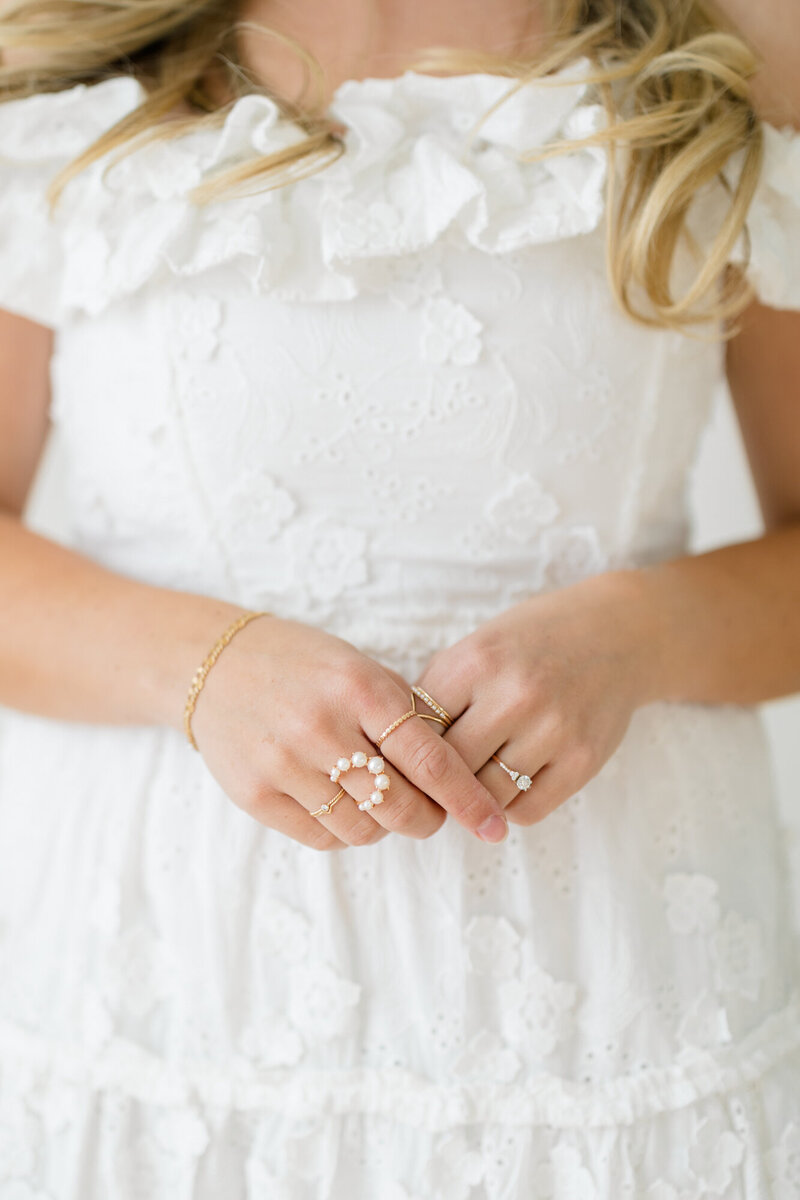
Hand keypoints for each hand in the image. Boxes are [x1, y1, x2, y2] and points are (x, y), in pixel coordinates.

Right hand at [187, 612, 509, 848]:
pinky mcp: (255, 793)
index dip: (467, 800)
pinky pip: (321, 838)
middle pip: (399, 805)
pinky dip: (343, 831)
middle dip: (428, 819)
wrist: (216, 664)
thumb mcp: (359, 667)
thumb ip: (403, 715)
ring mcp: (284, 762)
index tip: (493, 825)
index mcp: (360, 688)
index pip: (430, 759)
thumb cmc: (303, 665)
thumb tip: (454, 774)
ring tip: (379, 803)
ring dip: (384, 826)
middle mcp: (322, 725)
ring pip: (362, 829)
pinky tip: (342, 805)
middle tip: (431, 814)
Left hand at [413, 572, 655, 824]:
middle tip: (435, 782)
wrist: (619, 634)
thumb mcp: (479, 646)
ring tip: (476, 780)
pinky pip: (527, 810)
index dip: (407, 748)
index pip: (418, 729)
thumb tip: (396, 750)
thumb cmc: (534, 642)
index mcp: (477, 661)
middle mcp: (515, 695)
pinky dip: (511, 805)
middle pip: (450, 768)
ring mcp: (553, 730)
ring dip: (475, 796)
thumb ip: (439, 691)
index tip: (406, 757)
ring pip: (486, 796)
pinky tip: (511, 782)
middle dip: (438, 779)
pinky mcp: (582, 761)